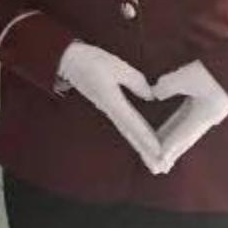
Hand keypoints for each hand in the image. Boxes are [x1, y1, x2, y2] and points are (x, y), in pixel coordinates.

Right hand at [56, 41, 166, 173]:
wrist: (67, 61)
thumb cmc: (90, 60)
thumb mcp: (116, 66)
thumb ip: (135, 81)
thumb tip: (151, 96)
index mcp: (112, 101)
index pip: (133, 123)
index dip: (147, 138)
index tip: (159, 152)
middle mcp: (110, 109)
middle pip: (131, 134)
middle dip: (146, 151)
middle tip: (161, 167)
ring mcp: (108, 109)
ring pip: (129, 132)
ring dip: (142, 147)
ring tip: (154, 161)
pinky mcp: (109, 106)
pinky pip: (126, 125)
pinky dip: (136, 136)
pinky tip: (143, 142)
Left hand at [148, 61, 227, 168]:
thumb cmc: (216, 71)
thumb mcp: (190, 76)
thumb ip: (170, 85)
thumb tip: (154, 93)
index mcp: (202, 116)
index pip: (180, 136)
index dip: (167, 149)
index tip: (156, 163)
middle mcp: (205, 120)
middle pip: (183, 140)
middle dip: (169, 154)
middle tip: (156, 169)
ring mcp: (206, 115)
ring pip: (185, 134)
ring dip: (173, 146)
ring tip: (163, 158)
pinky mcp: (206, 108)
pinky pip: (187, 123)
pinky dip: (176, 132)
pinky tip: (170, 134)